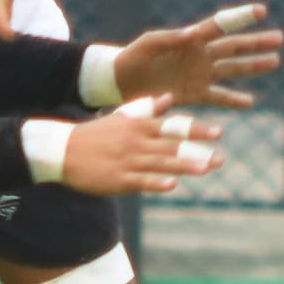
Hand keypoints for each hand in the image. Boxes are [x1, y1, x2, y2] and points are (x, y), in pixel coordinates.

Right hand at [59, 99, 225, 195]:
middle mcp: (137, 142)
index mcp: (139, 126)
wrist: (64, 150)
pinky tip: (172, 185)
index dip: (197, 130)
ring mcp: (128, 161)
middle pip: (172, 146)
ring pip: (161, 163)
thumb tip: (170, 97)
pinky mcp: (118, 179)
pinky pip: (141, 181)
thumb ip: (147, 108)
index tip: (218, 132)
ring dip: (184, 166)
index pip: (173, 127)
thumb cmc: (96, 134)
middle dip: (198, 152)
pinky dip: (156, 182)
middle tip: (220, 158)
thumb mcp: (122, 116)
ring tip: (205, 169)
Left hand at [113, 3, 282, 110]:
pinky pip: (218, 97)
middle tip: (280, 38)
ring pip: (232, 69)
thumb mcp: (149, 44)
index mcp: (190, 38)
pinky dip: (234, 100)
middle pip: (234, 47)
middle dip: (257, 43)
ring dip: (253, 66)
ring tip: (275, 61)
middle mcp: (200, 55)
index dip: (240, 18)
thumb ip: (171, 38)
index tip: (262, 11)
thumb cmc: (133, 56)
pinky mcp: (194, 94)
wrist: (121, 81)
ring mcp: (199, 75)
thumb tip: (195, 33)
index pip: (220, 25)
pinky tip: (250, 101)